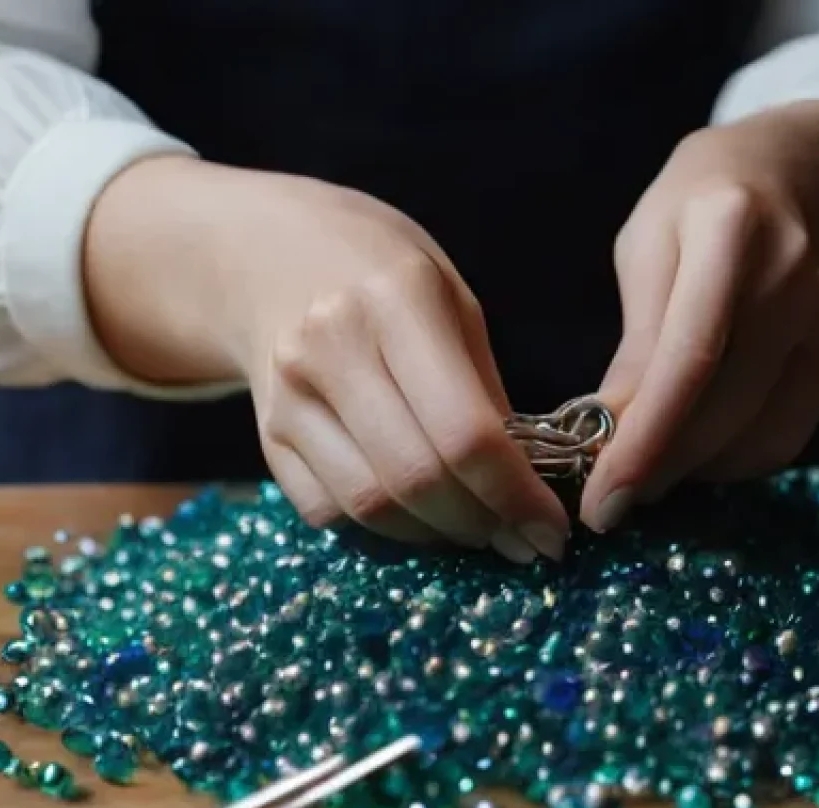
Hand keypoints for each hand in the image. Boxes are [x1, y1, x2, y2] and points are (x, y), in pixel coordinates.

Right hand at [85, 159, 567, 559]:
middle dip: (482, 525)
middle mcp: (332, 348)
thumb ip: (485, 389)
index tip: (550, 531)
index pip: (465, 432)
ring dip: (436, 535)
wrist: (267, 256)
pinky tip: (416, 512)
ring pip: (370, 505)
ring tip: (474, 526)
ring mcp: (289, 396)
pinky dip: (383, 527)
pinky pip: (329, 510)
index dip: (516, 496)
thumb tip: (523, 484)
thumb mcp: (452, 301)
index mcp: (397, 302)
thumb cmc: (381, 273)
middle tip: (519, 539)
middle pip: (416, 478)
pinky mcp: (268, 435)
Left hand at [580, 100, 818, 531]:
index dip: (642, 442)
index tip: (598, 501)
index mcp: (728, 233)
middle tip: (605, 503)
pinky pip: (785, 436)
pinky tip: (690, 458)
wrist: (785, 174)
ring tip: (640, 474)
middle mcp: (789, 278)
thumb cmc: (691, 212)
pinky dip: (730, 464)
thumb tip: (609, 439)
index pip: (688, 361)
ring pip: (756, 434)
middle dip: (656, 470)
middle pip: (723, 407)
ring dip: (690, 472)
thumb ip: (635, 344)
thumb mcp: (645, 254)